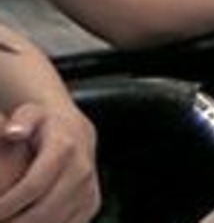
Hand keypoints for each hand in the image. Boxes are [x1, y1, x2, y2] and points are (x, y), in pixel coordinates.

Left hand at [0, 101, 98, 222]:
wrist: (76, 131)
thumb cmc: (44, 125)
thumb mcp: (31, 114)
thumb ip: (21, 120)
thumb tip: (14, 131)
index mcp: (66, 148)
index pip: (33, 185)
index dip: (8, 204)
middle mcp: (82, 169)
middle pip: (45, 211)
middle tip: (0, 222)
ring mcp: (89, 188)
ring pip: (57, 222)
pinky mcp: (91, 203)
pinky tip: (28, 222)